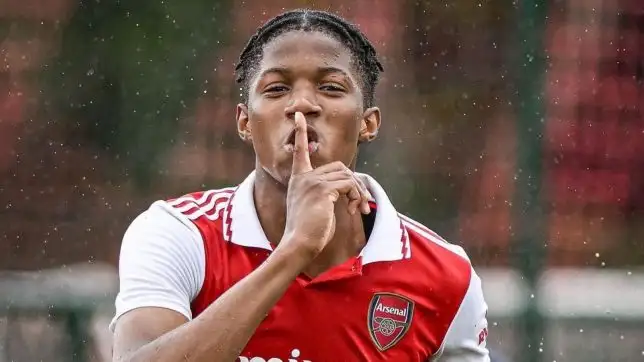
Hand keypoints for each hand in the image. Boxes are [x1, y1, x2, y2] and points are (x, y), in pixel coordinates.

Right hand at [278, 112, 371, 260]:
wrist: (299, 244)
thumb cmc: (309, 231)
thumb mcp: (314, 207)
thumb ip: (324, 192)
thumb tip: (347, 184)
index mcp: (298, 179)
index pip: (298, 150)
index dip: (299, 132)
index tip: (298, 115)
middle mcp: (303, 177)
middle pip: (339, 167)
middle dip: (355, 184)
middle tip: (361, 204)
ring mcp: (312, 182)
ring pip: (347, 176)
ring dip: (358, 193)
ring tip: (359, 209)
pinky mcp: (322, 190)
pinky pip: (348, 185)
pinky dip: (356, 197)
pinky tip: (352, 211)